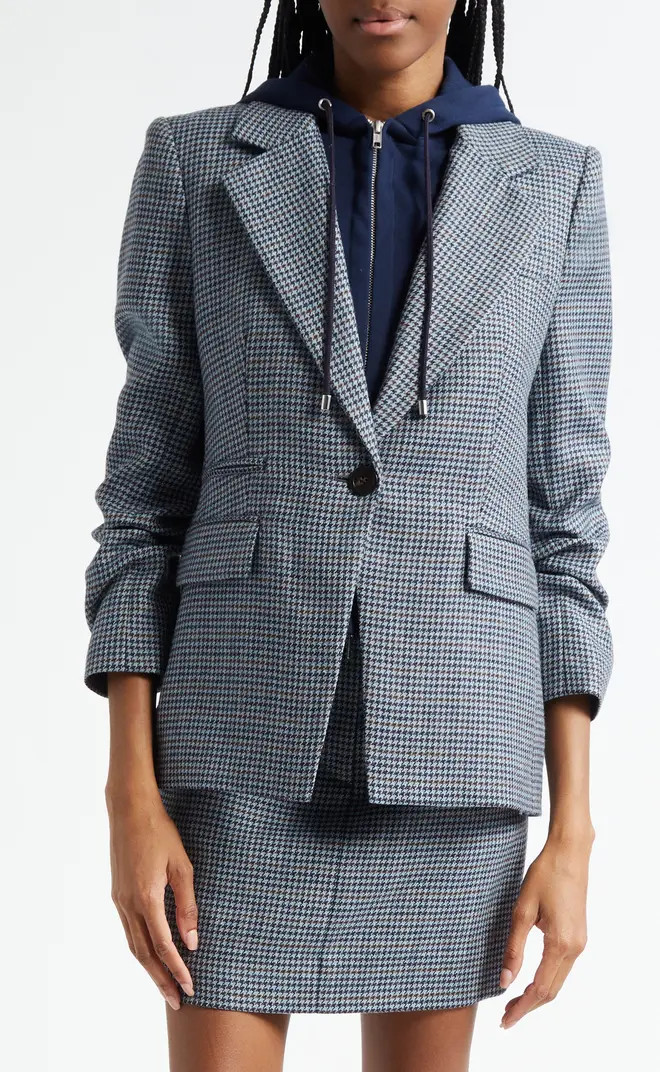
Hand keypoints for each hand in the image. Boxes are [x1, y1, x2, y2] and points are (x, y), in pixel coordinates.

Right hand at [106, 783, 198, 1009]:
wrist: (129, 809)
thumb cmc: (160, 832)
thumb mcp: (181, 865)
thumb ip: (187, 904)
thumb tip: (193, 940)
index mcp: (147, 898)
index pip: (164, 945)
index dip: (178, 969)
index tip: (191, 986)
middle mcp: (128, 904)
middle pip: (145, 954)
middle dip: (161, 980)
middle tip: (177, 1001)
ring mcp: (120, 901)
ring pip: (134, 945)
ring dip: (149, 969)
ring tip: (165, 986)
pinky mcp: (117, 894)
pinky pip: (129, 930)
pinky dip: (141, 949)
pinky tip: (151, 955)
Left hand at [498, 825, 594, 1027]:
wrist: (570, 853)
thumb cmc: (544, 875)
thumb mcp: (522, 910)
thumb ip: (513, 948)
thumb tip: (504, 981)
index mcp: (560, 943)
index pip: (540, 989)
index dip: (521, 1007)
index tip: (504, 1020)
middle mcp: (575, 948)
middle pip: (551, 991)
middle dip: (527, 1007)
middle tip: (504, 1018)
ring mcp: (580, 943)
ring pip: (558, 982)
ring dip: (536, 996)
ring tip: (512, 1004)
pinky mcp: (578, 936)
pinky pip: (562, 968)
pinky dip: (545, 981)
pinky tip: (529, 982)